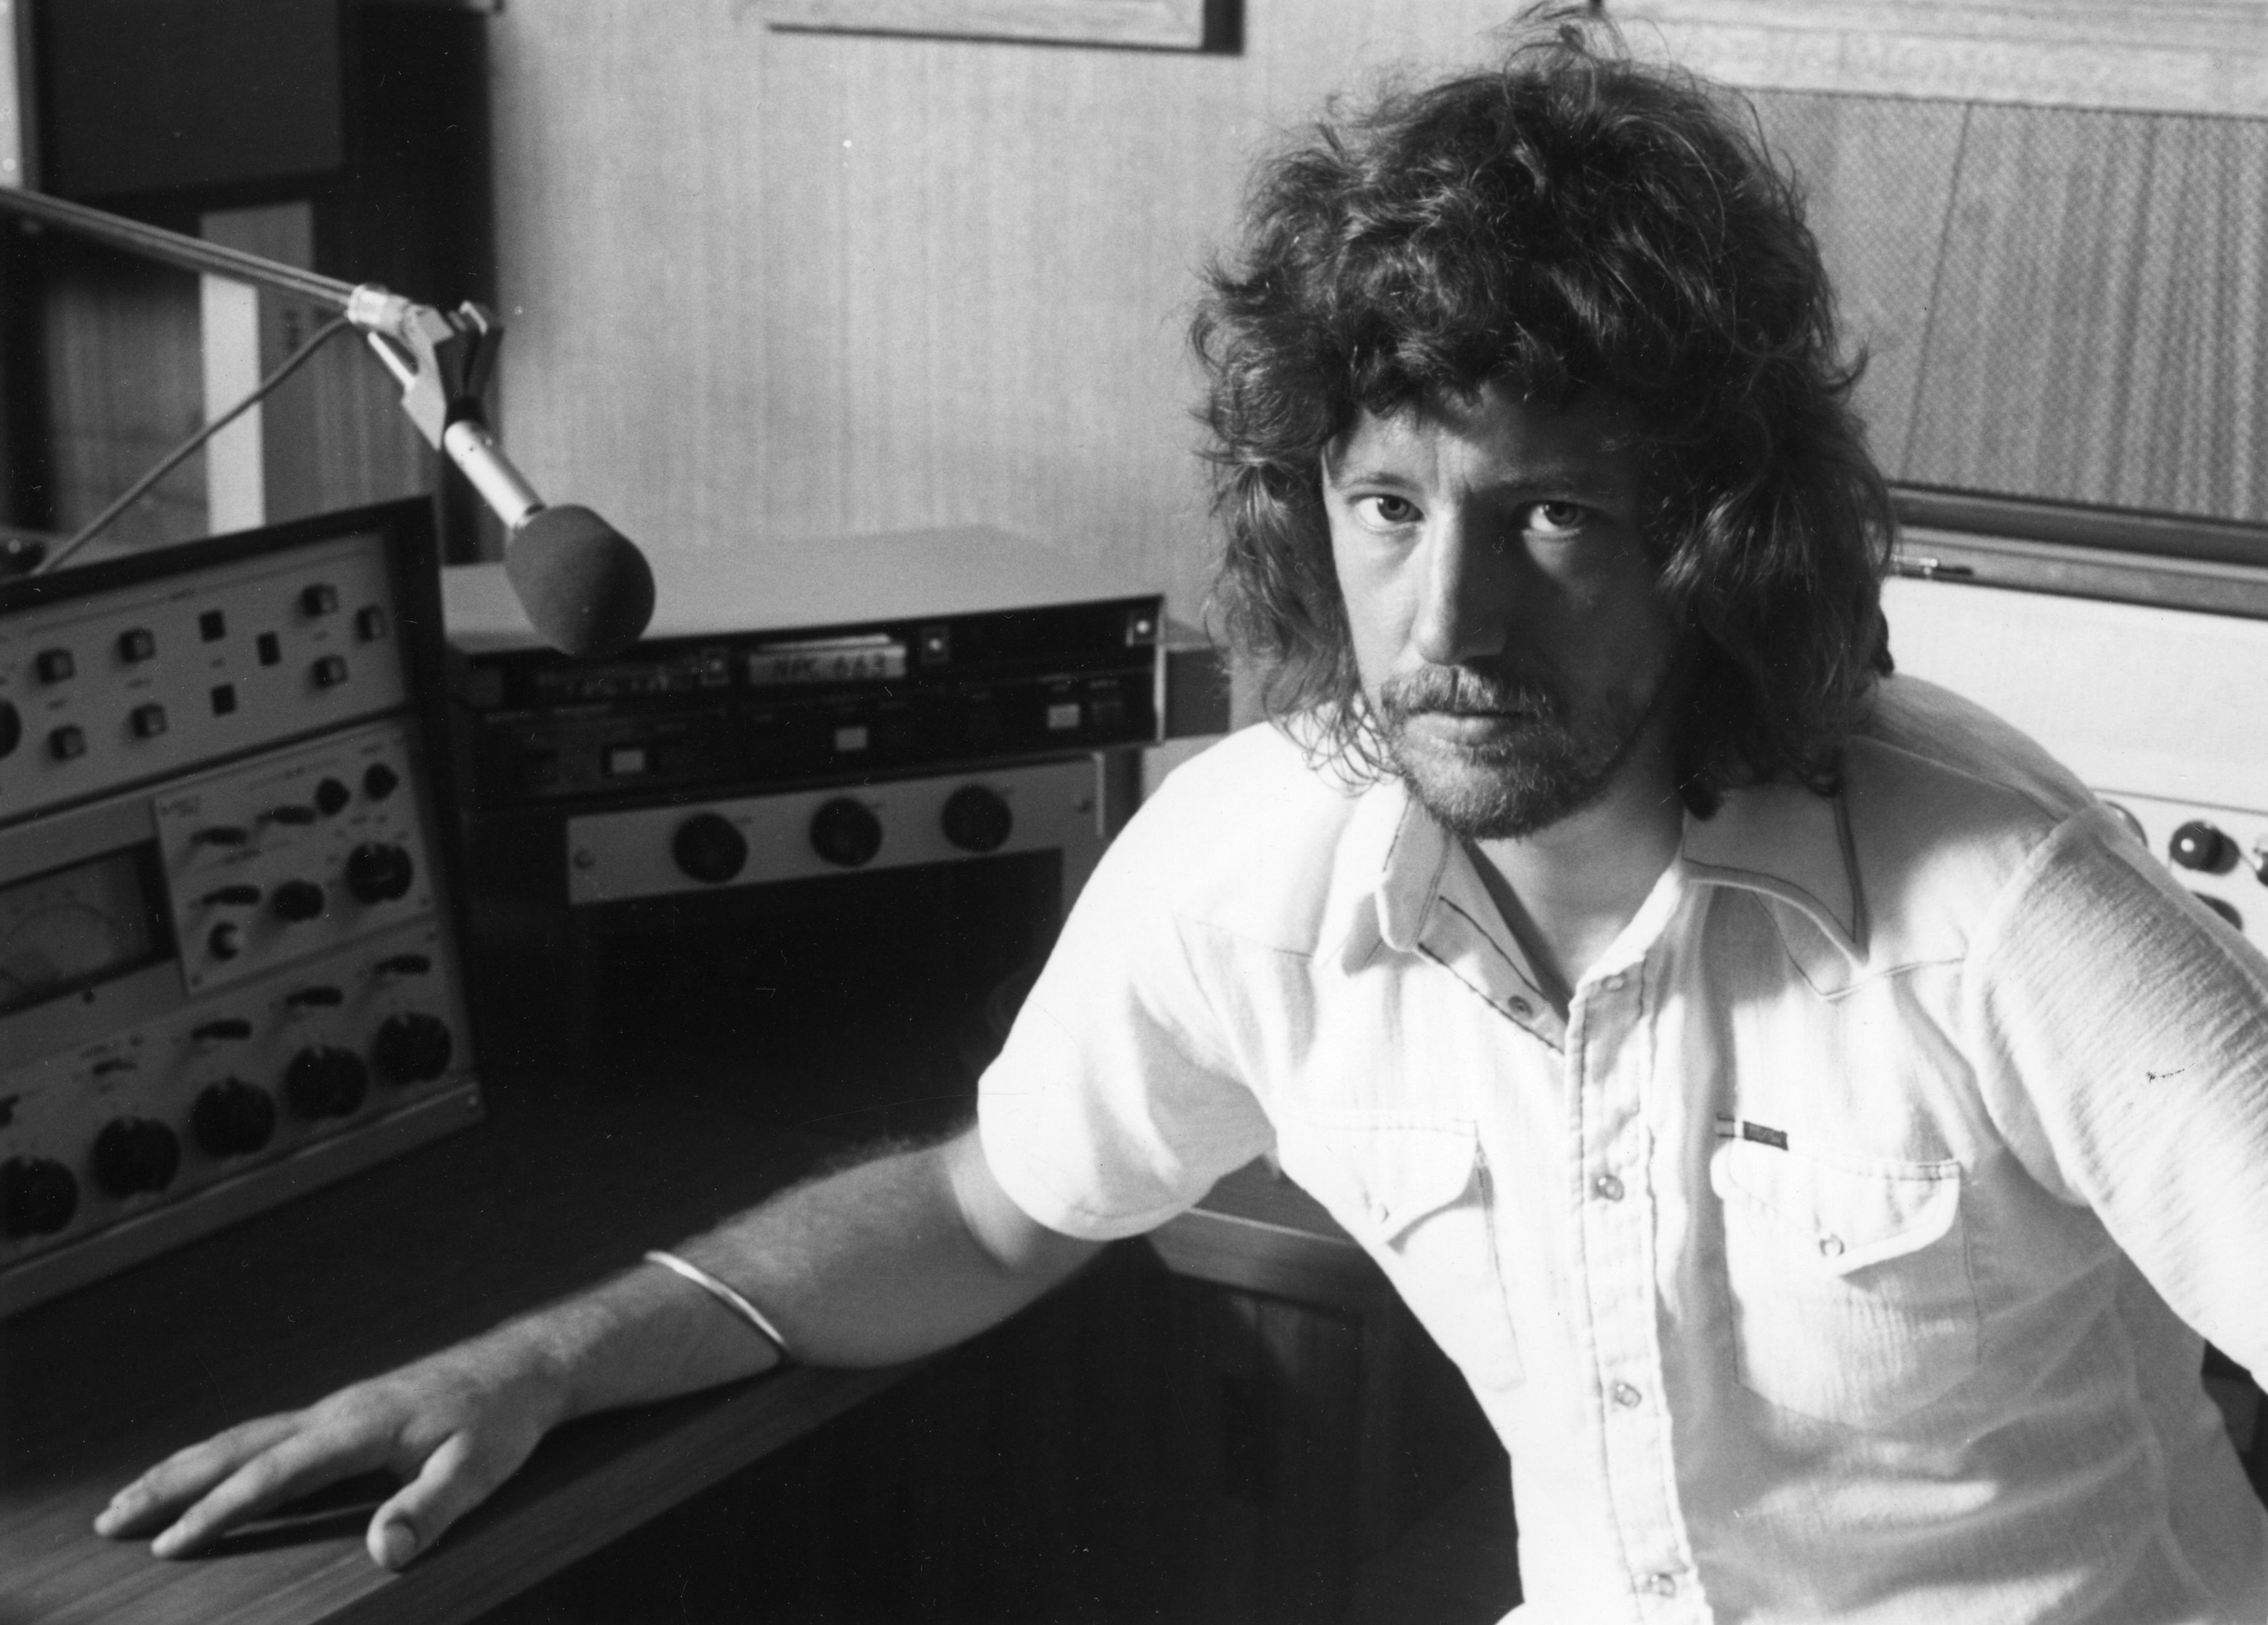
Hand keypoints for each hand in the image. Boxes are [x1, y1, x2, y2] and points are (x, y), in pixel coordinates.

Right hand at [92, 1332, 566, 1569]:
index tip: (170, 1543)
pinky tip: (205, 1471)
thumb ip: (432, 1509)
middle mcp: (335, 1412)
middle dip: (171, 1484)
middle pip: (238, 1448)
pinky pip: (267, 1434)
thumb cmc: (503, 1420)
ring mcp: (337, 1408)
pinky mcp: (345, 1413)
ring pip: (245, 1437)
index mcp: (359, 1428)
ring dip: (186, 1466)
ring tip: (131, 1499)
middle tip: (110, 1519)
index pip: (274, 1474)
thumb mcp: (481, 1469)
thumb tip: (384, 1551)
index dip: (221, 1511)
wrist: (525, 1366)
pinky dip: (223, 1454)